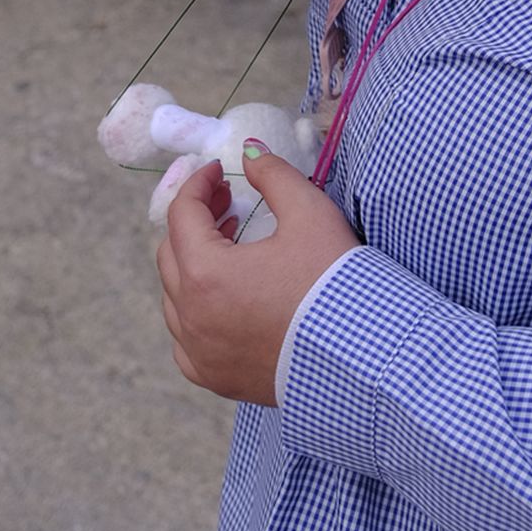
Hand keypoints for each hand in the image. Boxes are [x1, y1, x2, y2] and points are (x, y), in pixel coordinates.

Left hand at [155, 148, 359, 405]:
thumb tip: (250, 152)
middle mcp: (190, 317)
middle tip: (227, 203)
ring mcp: (198, 353)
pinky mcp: (213, 378)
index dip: (199, 183)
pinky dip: (195, 311)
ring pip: (175, 297)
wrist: (359, 355)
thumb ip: (273, 175)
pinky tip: (223, 299)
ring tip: (230, 244)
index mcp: (204, 273)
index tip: (220, 171)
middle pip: (172, 253)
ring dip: (194, 264)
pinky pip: (186, 340)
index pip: (182, 213)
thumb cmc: (332, 280)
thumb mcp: (309, 212)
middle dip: (195, 221)